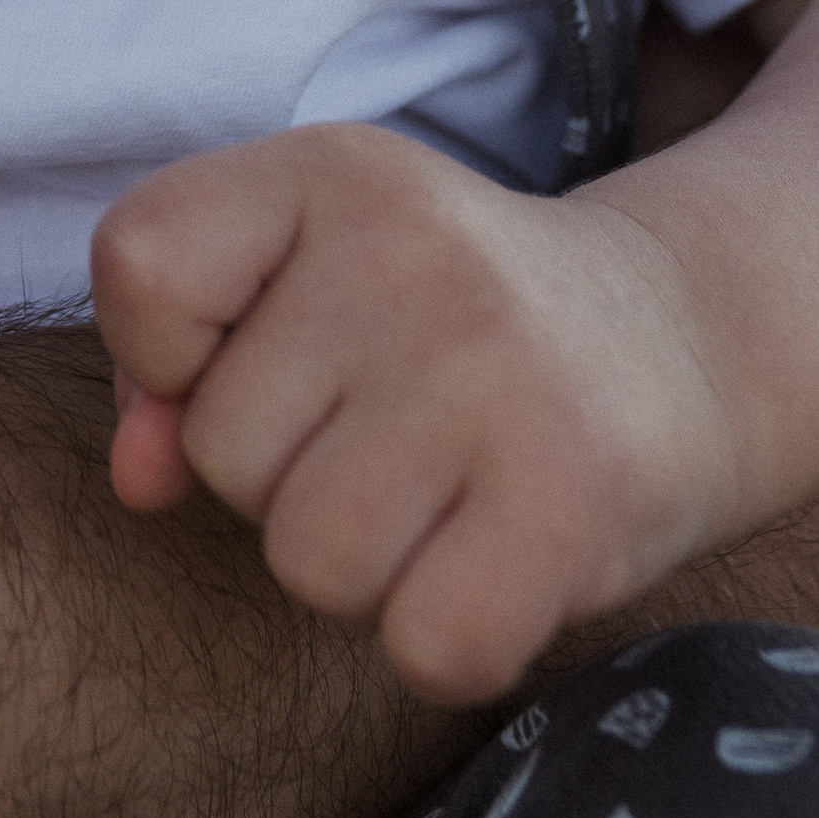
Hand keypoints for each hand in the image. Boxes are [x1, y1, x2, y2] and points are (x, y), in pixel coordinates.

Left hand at [90, 125, 745, 701]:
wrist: (681, 342)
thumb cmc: (441, 328)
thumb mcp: (305, 282)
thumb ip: (174, 364)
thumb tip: (137, 481)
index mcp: (331, 172)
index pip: (143, 267)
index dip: (168, 357)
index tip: (266, 360)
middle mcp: (416, 250)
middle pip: (222, 452)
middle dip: (286, 477)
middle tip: (392, 434)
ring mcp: (501, 371)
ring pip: (310, 562)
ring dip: (364, 565)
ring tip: (442, 494)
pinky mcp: (579, 497)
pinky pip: (426, 646)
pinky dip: (448, 638)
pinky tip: (497, 563)